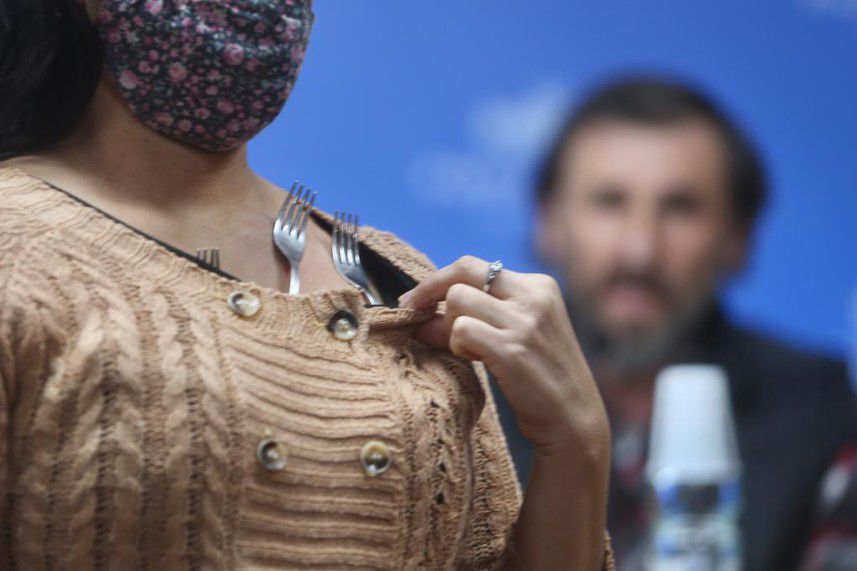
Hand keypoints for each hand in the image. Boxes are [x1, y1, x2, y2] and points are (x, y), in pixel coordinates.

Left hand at [399, 256, 609, 459]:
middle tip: (411, 312)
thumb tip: (418, 311)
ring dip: (448, 326)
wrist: (572, 419)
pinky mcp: (512, 348)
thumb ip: (477, 315)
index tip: (416, 299)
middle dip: (429, 290)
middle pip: (463, 271)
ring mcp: (525, 321)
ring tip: (466, 350)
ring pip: (457, 299)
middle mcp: (535, 296)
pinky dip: (456, 345)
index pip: (475, 266)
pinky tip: (473, 361)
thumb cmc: (538, 378)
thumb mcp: (515, 334)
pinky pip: (461, 330)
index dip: (438, 280)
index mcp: (539, 286)